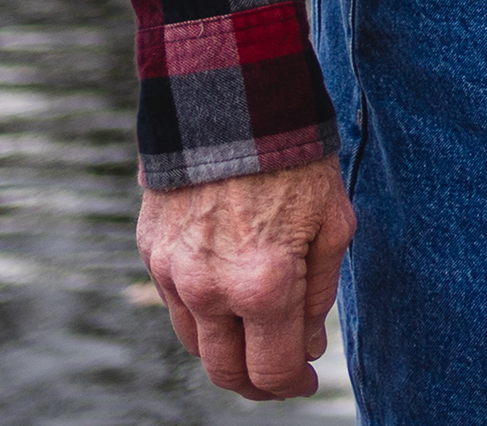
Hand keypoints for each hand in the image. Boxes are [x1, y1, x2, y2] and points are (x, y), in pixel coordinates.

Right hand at [136, 159, 354, 399]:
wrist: (234, 101)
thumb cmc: (296, 162)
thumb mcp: (334, 224)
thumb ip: (320, 295)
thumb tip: (307, 348)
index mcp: (263, 286)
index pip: (272, 369)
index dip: (292, 385)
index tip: (306, 382)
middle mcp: (210, 290)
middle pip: (226, 371)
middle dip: (257, 383)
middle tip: (282, 374)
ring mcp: (174, 274)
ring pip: (196, 344)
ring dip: (228, 350)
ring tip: (258, 334)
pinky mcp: (152, 253)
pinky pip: (175, 305)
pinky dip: (203, 314)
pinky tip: (229, 296)